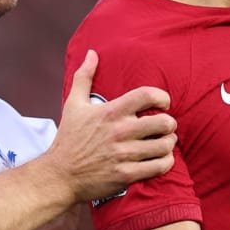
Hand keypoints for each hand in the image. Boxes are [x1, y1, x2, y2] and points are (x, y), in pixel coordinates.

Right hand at [43, 50, 176, 203]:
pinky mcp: (127, 174)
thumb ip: (84, 77)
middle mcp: (120, 131)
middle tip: (165, 127)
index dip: (163, 97)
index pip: (148, 95)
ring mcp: (124, 154)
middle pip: (164, 122)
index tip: (163, 103)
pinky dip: (165, 162)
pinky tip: (160, 159)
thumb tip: (91, 54)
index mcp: (111, 112)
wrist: (59, 175)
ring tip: (164, 143)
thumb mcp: (73, 105)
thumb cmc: (68, 139)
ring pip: (165, 145)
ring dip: (169, 143)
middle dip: (169, 124)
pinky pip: (159, 167)